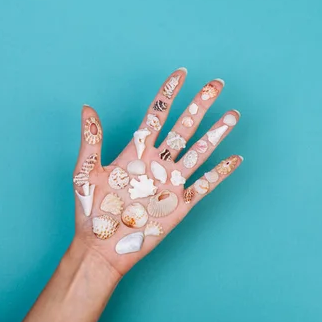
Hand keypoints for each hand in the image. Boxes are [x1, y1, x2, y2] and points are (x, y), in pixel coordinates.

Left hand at [73, 68, 241, 275]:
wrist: (102, 248)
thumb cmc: (91, 212)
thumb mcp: (85, 172)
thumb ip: (91, 140)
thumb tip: (87, 108)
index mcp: (136, 152)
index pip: (157, 115)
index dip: (169, 93)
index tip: (182, 73)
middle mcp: (157, 163)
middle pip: (184, 126)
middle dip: (200, 105)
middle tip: (216, 85)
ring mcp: (171, 182)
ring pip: (199, 151)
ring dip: (216, 133)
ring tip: (233, 115)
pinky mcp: (180, 203)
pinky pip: (205, 184)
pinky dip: (220, 172)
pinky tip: (235, 158)